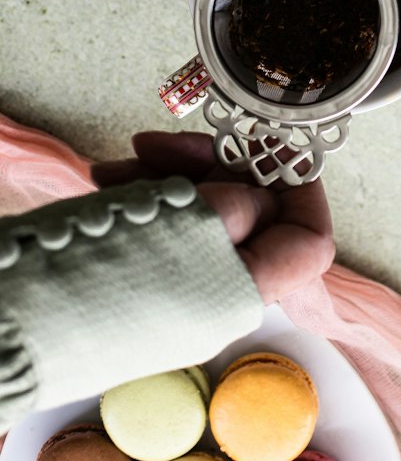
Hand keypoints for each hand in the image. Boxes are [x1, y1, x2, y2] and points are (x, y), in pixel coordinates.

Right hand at [91, 132, 332, 303]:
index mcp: (241, 294)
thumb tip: (259, 197)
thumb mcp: (181, 221)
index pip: (310, 242)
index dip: (298, 185)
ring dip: (168, 173)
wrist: (9, 317)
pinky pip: (162, 225)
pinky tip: (107, 179)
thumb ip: (237, 205)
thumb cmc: (95, 272)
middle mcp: (216, 298)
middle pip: (250, 211)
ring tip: (124, 163)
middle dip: (214, 165)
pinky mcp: (139, 280)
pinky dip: (141, 193)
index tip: (271, 145)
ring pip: (200, 209)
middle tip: (169, 143)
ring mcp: (177, 291)